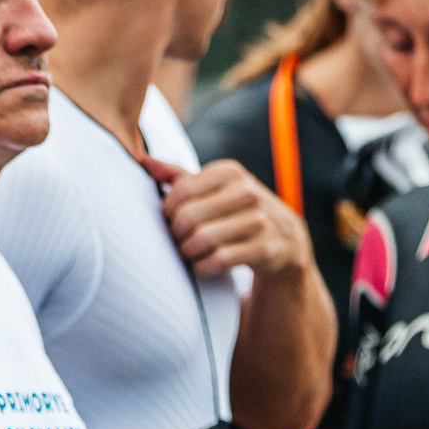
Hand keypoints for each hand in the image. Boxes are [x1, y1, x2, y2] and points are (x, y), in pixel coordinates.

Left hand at [142, 154, 315, 285]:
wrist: (283, 236)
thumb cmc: (235, 208)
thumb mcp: (213, 187)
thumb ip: (179, 176)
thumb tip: (145, 161)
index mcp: (230, 172)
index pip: (181, 191)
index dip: (167, 211)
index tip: (169, 220)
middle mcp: (247, 192)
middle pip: (188, 217)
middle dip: (176, 234)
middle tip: (177, 240)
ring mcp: (258, 220)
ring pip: (201, 240)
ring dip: (187, 252)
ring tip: (188, 252)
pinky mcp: (263, 248)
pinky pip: (218, 261)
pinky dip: (203, 267)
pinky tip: (202, 265)